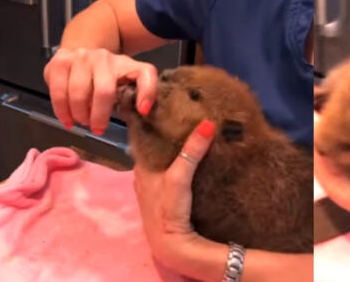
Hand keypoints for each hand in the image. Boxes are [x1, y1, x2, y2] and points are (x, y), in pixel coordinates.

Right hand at [43, 47, 157, 133]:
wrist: (85, 51)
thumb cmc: (111, 73)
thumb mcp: (133, 77)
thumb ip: (145, 90)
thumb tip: (145, 110)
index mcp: (126, 62)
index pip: (143, 75)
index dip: (147, 93)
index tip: (143, 111)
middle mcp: (102, 57)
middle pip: (103, 91)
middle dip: (99, 115)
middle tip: (97, 127)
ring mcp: (79, 58)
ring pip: (77, 93)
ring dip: (79, 114)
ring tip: (82, 122)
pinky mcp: (59, 62)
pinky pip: (57, 91)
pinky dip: (61, 110)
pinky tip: (67, 119)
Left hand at [134, 120, 219, 275]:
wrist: (173, 245)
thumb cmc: (167, 208)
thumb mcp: (178, 176)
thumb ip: (191, 151)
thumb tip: (208, 122)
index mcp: (141, 167)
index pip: (144, 137)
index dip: (153, 121)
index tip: (168, 105)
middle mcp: (146, 174)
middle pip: (157, 147)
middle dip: (169, 132)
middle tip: (188, 113)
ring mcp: (158, 186)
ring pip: (166, 159)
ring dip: (178, 146)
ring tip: (195, 127)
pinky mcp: (172, 195)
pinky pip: (177, 169)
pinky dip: (184, 160)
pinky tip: (198, 155)